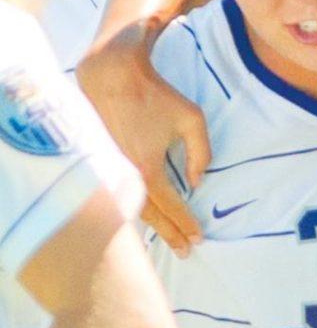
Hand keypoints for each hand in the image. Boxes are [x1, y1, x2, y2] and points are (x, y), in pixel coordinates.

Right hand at [77, 26, 208, 255]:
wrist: (112, 76)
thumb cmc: (155, 96)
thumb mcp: (192, 120)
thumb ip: (201, 154)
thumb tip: (198, 182)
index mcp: (148, 168)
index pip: (171, 206)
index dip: (185, 223)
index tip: (199, 238)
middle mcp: (126, 175)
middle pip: (151, 215)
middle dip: (170, 233)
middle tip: (185, 251)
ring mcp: (111, 170)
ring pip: (133, 207)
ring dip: (152, 226)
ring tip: (170, 240)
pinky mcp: (103, 162)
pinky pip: (121, 194)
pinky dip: (135, 209)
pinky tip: (145, 217)